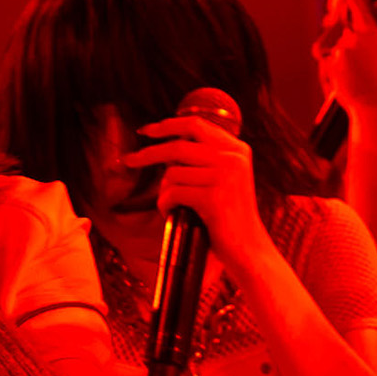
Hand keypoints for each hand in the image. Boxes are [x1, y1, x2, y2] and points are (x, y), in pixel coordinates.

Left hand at [123, 100, 265, 258]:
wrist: (249, 250)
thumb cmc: (228, 218)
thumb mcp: (224, 180)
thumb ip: (204, 159)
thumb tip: (164, 147)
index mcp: (237, 149)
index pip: (195, 125)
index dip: (166, 125)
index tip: (144, 131)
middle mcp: (233, 158)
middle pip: (177, 145)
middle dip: (147, 154)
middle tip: (128, 161)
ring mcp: (225, 176)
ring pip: (172, 173)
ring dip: (164, 191)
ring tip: (171, 206)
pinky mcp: (214, 197)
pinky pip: (173, 193)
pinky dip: (165, 205)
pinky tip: (171, 215)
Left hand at [314, 0, 376, 135]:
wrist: (375, 110)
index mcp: (371, 33)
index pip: (357, 5)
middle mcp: (353, 38)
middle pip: (341, 21)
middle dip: (345, 25)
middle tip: (354, 41)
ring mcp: (339, 51)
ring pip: (336, 41)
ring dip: (343, 49)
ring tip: (359, 70)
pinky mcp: (330, 65)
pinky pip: (329, 57)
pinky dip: (337, 63)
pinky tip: (350, 78)